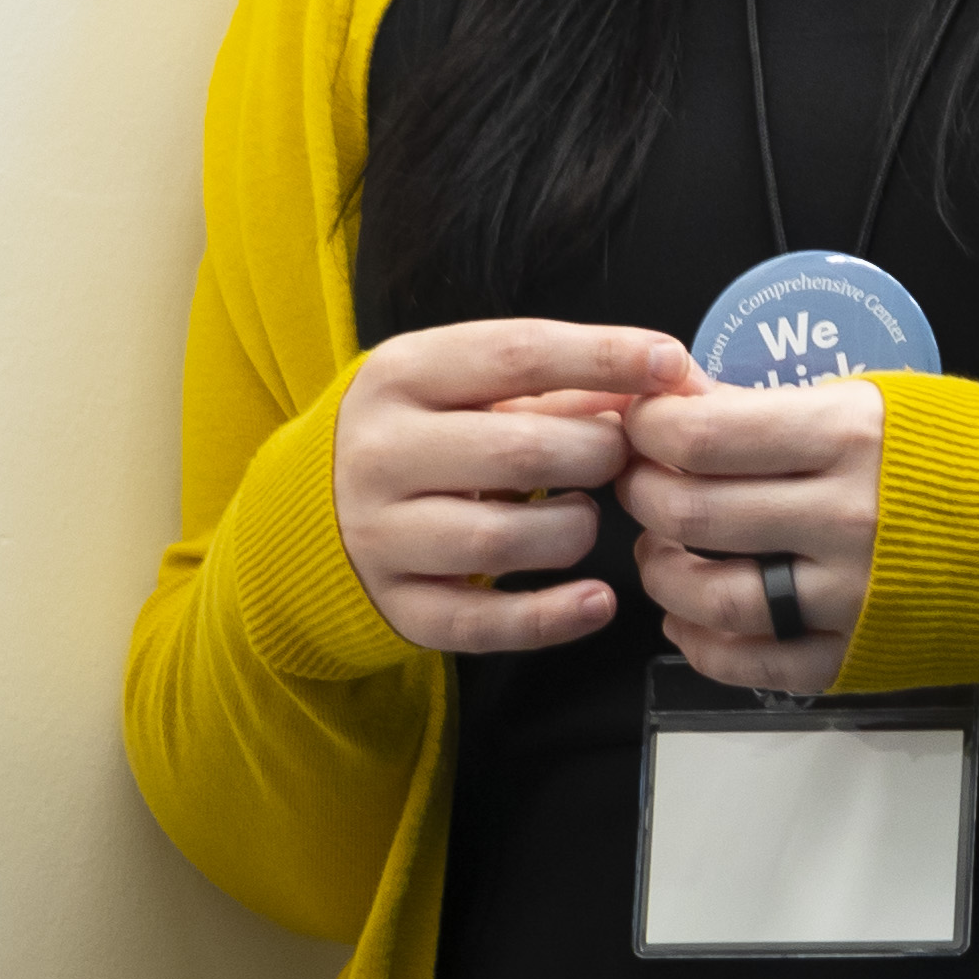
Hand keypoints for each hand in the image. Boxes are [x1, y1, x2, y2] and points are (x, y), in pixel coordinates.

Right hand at [333, 320, 695, 654]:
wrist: (310, 509)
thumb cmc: (421, 433)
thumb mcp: (462, 387)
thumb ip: (553, 385)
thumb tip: (658, 379)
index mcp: (402, 375)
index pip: (516, 355)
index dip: (602, 358)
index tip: (668, 362)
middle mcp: (380, 453)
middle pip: (522, 452)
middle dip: (598, 453)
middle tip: (619, 456)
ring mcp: (380, 535)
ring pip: (504, 541)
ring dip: (575, 529)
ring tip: (583, 513)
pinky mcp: (396, 605)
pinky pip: (483, 622)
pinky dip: (552, 617)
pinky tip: (599, 600)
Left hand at [621, 375, 886, 693]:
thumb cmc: (976, 456)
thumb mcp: (884, 401)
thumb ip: (780, 403)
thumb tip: (682, 396)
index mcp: (851, 438)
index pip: (700, 436)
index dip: (648, 428)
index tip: (644, 424)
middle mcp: (845, 517)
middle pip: (690, 511)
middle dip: (644, 492)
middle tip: (644, 481)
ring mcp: (848, 595)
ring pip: (707, 593)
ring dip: (661, 570)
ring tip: (663, 548)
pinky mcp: (853, 654)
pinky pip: (749, 661)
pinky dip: (700, 643)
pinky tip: (691, 616)